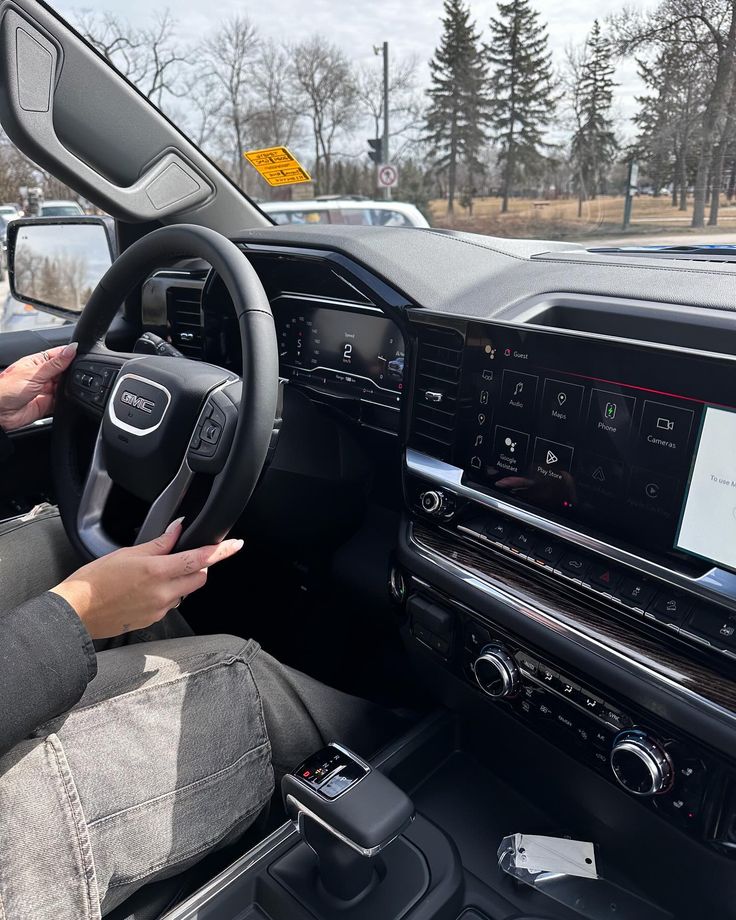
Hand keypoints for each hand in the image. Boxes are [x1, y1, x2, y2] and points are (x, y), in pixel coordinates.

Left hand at [0, 342, 77, 430]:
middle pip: (65, 371)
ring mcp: (46, 390)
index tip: (82, 354)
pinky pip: (63, 401)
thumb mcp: (35, 372)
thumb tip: (72, 349)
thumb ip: (56, 363)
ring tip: (68, 387)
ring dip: (69, 387)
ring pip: (66, 386)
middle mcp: (43, 376)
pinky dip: (68, 400)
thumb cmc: (6, 389)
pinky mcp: (48, 404)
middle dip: (72, 373)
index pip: (59, 354)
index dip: (70, 354)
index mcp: (38, 362)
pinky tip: (67, 398)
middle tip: (76, 374)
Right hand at [50, 518, 243, 638]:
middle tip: (183, 557)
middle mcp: (163, 592)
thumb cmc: (94, 580)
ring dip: (180, 581)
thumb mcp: (127, 553)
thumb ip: (159, 543)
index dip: (221, 551)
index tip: (236, 544)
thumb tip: (177, 530)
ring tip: (153, 575)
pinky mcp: (153, 620)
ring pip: (185, 591)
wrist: (76, 612)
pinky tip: (143, 590)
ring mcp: (159, 609)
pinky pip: (170, 604)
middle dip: (199, 567)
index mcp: (157, 571)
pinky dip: (166, 594)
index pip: (200, 559)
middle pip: (199, 578)